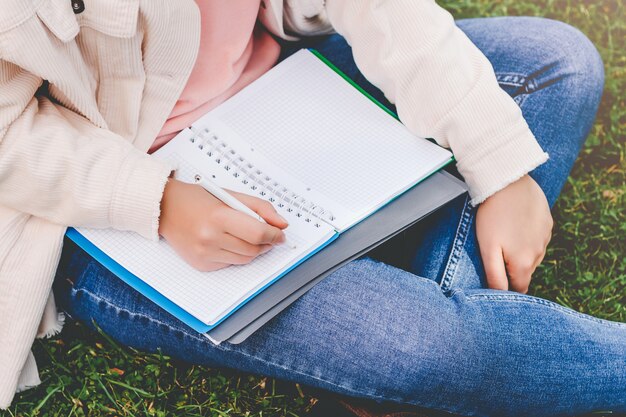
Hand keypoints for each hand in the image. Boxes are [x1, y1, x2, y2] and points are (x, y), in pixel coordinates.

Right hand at [158, 178, 287, 270]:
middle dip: (267, 244)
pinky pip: (230, 263)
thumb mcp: (230, 195)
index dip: (274, 235)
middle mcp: (210, 238)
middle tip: (270, 236)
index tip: (281, 234)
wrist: (165, 208)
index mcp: (219, 216)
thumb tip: (282, 224)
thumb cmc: (198, 199)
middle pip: (253, 249)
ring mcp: (204, 254)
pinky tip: (228, 241)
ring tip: (249, 236)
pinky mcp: (201, 264)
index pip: (258, 233)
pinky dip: (236, 254)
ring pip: (244, 259)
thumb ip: (260, 208)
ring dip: (253, 250)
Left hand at [475, 174, 552, 292]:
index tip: (496, 281)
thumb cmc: (492, 216)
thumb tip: (501, 295)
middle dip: (512, 269)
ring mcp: (546, 236)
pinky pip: (537, 237)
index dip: (508, 288)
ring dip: (520, 251)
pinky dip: (526, 236)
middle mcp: (540, 253)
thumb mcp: (487, 249)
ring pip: (532, 254)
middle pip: (525, 271)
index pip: (519, 288)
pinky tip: (514, 224)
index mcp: (525, 264)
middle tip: (495, 254)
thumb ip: (495, 275)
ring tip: (503, 237)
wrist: (508, 182)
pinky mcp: (547, 221)